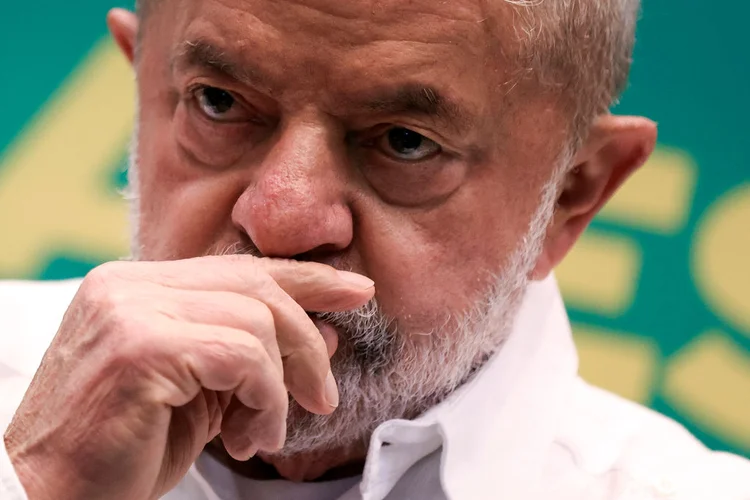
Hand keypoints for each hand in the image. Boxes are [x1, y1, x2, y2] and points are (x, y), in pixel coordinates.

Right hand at [3, 256, 373, 499]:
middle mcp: (129, 285)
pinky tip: (252, 436)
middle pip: (256, 286)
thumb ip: (253, 356)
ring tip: (266, 432)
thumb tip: (325, 334)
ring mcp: (130, 310)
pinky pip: (241, 357)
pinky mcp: (139, 348)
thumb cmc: (121, 450)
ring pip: (256, 322)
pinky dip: (264, 400)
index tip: (356, 291)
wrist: (49, 495)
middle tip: (323, 395)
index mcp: (138, 286)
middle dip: (306, 341)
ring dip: (281, 386)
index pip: (240, 268)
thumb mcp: (202, 394)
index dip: (306, 278)